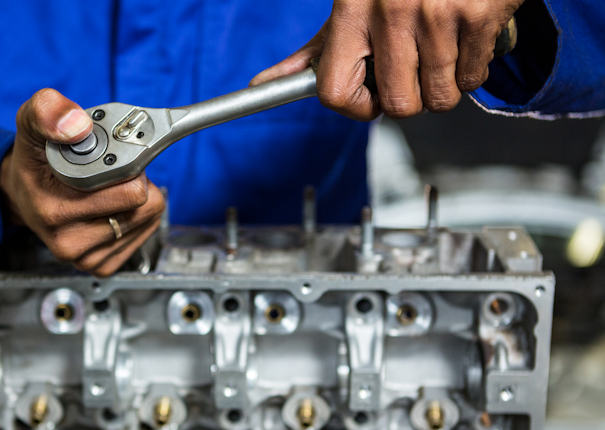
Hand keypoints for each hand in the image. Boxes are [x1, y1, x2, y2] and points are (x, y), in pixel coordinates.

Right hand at [0, 89, 164, 276]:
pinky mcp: (101, 266)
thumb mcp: (30, 124)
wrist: (23, 193)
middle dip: (135, 179)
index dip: (131, 164)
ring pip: (147, 220)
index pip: (131, 192)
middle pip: (145, 206)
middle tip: (112, 168)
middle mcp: (69, 242)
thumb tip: (79, 126)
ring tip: (109, 186)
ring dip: (135, 198)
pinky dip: (135, 216)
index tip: (116, 154)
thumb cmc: (34, 162)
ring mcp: (86, 258)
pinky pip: (143, 235)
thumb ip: (48, 111)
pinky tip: (112, 205)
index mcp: (55, 210)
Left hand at [251, 0, 523, 119]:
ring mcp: (436, 14)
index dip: (356, 107)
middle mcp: (391, 10)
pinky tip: (464, 39)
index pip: (334, 91)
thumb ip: (317, 50)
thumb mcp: (352, 4)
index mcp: (351, 9)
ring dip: (443, 84)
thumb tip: (263, 85)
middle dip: (410, 98)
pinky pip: (473, 77)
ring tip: (440, 49)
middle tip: (413, 71)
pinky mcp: (478, 15)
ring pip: (439, 97)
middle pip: (398, 105)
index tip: (370, 100)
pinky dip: (472, 68)